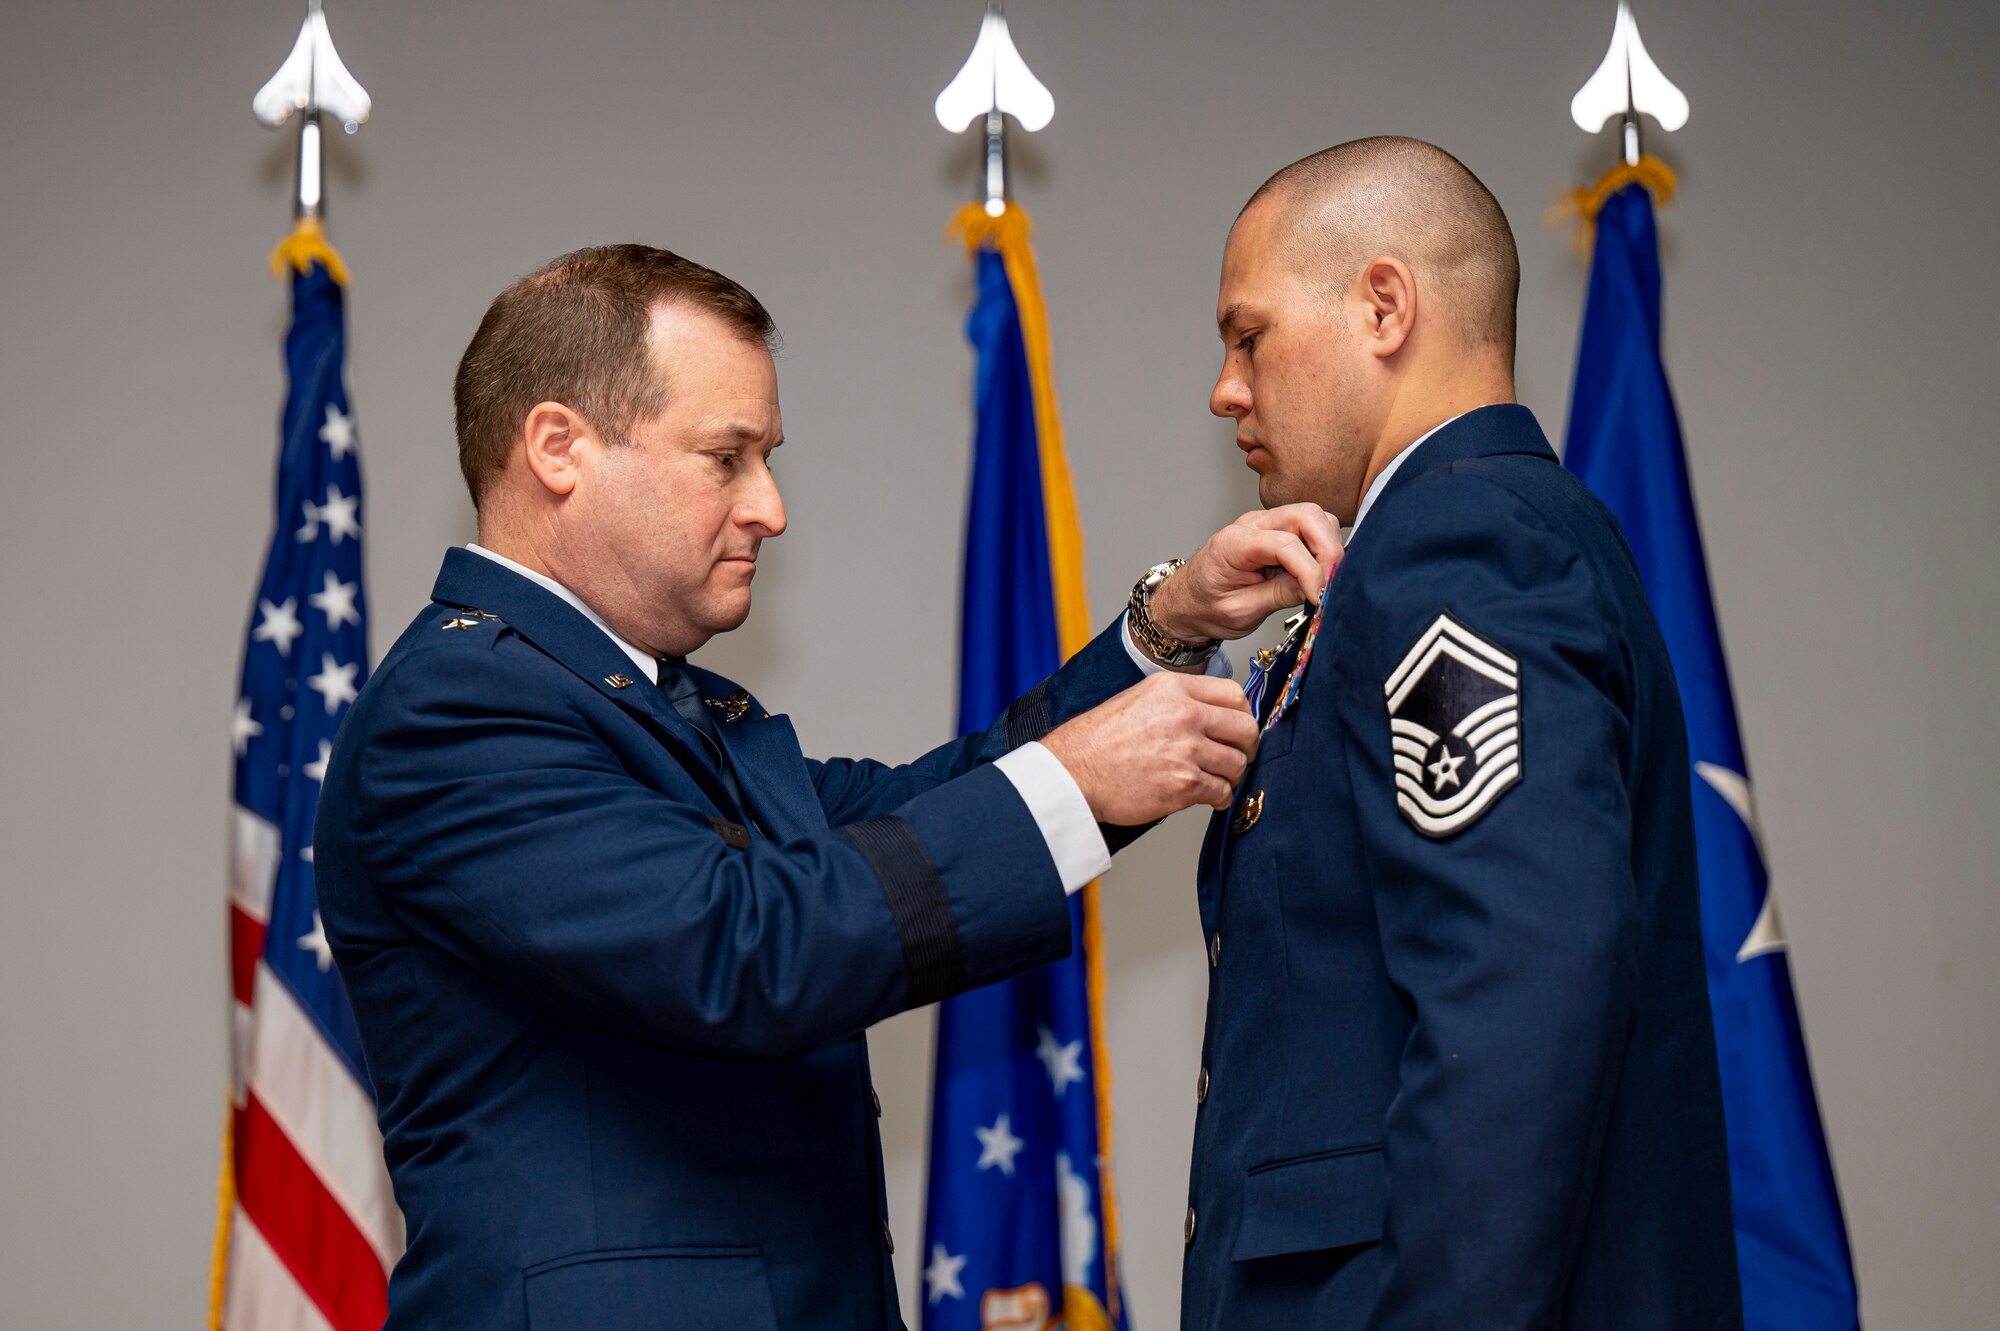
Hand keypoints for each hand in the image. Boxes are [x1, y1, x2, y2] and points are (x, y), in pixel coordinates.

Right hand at [1040, 673, 1258, 823]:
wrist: (1073, 773)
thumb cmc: (1098, 741)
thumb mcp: (1139, 699)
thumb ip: (1178, 701)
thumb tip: (1215, 715)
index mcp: (1173, 689)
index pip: (1235, 694)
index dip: (1242, 714)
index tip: (1237, 729)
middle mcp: (1184, 714)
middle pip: (1245, 728)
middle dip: (1245, 746)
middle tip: (1236, 756)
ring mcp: (1186, 750)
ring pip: (1237, 763)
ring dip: (1230, 775)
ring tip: (1214, 779)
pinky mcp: (1184, 784)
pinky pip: (1222, 792)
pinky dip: (1218, 797)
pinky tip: (1205, 796)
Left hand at [1149, 503, 1343, 642]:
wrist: (1186, 602)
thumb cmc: (1204, 607)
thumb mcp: (1240, 612)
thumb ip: (1279, 595)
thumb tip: (1318, 588)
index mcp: (1234, 543)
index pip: (1286, 544)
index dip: (1311, 571)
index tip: (1319, 597)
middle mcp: (1252, 524)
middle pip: (1308, 515)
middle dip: (1328, 550)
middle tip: (1330, 584)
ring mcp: (1265, 523)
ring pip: (1315, 518)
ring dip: (1327, 547)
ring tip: (1321, 581)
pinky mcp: (1276, 531)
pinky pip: (1310, 529)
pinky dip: (1321, 548)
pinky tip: (1314, 574)